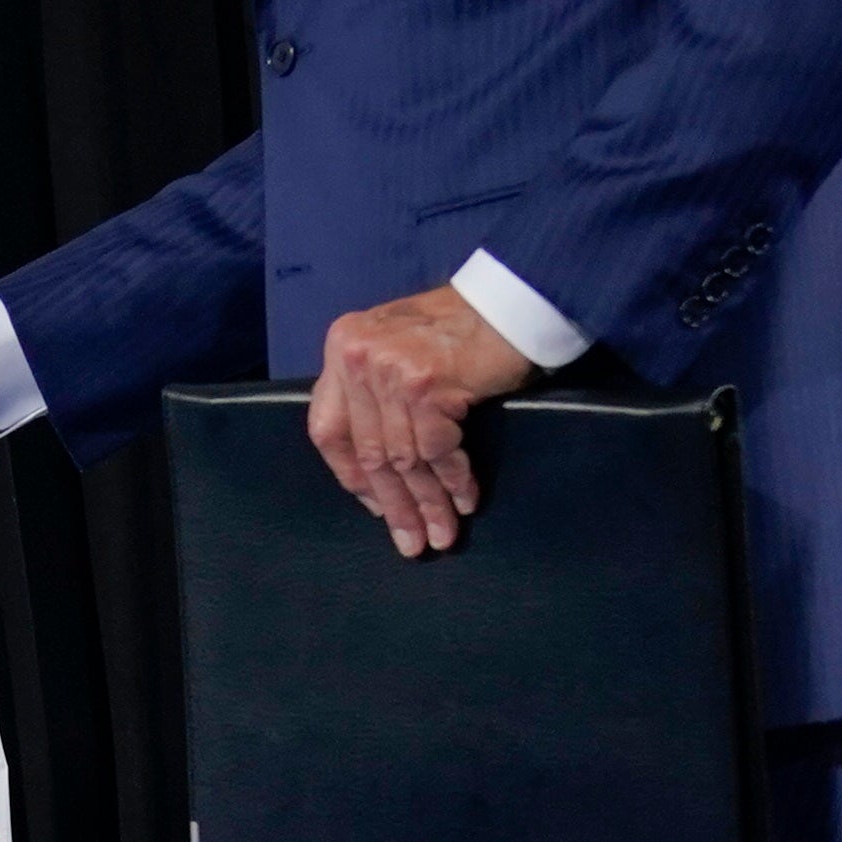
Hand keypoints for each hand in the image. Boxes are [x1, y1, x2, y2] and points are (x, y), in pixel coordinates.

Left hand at [307, 283, 545, 555]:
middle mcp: (356, 357)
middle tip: (411, 542)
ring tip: (442, 535)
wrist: (513, 299)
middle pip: (367, 451)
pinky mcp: (426, 385)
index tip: (375, 508)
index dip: (350, 476)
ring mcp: (389, 370)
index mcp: (341, 348)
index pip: (328, 428)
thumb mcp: (397, 348)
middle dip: (393, 505)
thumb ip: (374, 391)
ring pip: (403, 459)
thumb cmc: (460, 327)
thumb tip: (373, 467)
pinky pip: (436, 452)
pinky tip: (465, 502)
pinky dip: (453, 482)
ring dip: (427, 503)